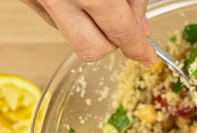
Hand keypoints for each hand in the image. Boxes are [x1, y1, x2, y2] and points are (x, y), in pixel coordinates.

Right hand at [20, 0, 157, 65]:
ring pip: (68, 35)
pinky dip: (67, 13)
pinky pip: (49, 17)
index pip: (121, 34)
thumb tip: (139, 27)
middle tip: (121, 22)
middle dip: (111, 42)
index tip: (148, 56)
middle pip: (91, 50)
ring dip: (89, 26)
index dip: (139, 48)